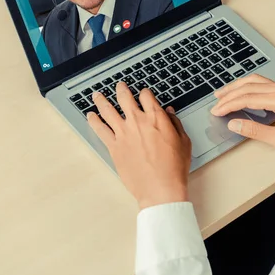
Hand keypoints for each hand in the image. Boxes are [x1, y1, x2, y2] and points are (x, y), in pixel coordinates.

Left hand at [87, 82, 191, 209]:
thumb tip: (169, 113)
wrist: (160, 188)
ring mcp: (123, 133)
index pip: (147, 96)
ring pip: (108, 110)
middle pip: (125, 98)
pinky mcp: (114, 147)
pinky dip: (94, 121)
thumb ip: (175, 124)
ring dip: (102, 100)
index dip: (145, 93)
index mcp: (156, 118)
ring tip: (97, 95)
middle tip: (119, 86)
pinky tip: (90, 116)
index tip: (144, 94)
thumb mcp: (183, 142)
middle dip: (121, 89)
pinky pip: (100, 129)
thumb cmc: (174, 167)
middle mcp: (137, 121)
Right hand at [210, 74, 274, 159]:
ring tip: (224, 93)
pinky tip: (243, 92)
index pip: (247, 98)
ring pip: (257, 81)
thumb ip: (253, 131)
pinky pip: (265, 84)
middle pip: (249, 86)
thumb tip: (234, 124)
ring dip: (239, 86)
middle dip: (230, 94)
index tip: (217, 112)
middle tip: (216, 101)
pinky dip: (250, 87)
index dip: (229, 105)